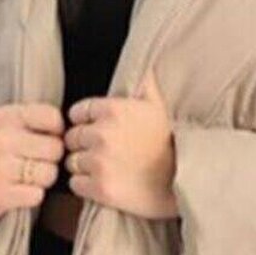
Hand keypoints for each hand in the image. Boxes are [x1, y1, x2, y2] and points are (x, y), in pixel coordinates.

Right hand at [0, 100, 65, 222]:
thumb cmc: (7, 151)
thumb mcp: (17, 124)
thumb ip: (42, 120)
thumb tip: (76, 129)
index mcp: (4, 116)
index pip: (54, 118)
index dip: (56, 132)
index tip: (43, 137)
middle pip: (56, 148)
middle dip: (51, 158)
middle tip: (33, 160)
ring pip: (49, 173)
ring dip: (44, 179)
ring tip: (26, 176)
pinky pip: (37, 195)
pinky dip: (32, 196)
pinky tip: (19, 191)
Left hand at [64, 65, 178, 219]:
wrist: (183, 180)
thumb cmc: (170, 142)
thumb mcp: (157, 105)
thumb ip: (143, 82)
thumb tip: (141, 65)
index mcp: (112, 110)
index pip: (77, 113)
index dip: (85, 123)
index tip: (98, 132)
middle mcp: (102, 135)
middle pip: (71, 139)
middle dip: (83, 145)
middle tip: (103, 153)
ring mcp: (100, 163)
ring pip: (72, 162)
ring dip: (84, 167)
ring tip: (105, 169)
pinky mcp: (100, 189)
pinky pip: (75, 184)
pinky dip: (85, 185)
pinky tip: (103, 184)